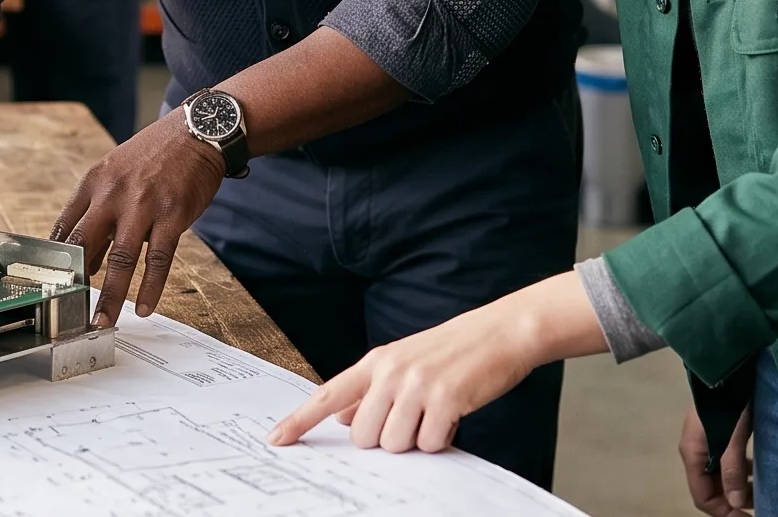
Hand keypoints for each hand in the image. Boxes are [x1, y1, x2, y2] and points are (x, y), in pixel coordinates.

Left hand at [52, 111, 225, 326]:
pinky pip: (158, 258)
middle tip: (70, 311)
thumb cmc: (154, 155)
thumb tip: (88, 258)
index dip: (57, 260)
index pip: (66, 227)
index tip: (53, 285)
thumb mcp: (116, 172)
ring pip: (121, 258)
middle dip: (76, 282)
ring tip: (104, 320)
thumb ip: (99, 211)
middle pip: (86, 245)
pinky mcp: (172, 215)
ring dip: (111, 295)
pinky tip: (145, 306)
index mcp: (94, 183)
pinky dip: (150, 287)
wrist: (195, 132)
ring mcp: (142, 205)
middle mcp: (113, 193)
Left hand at [268, 303, 538, 452]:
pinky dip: (442, 439)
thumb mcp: (405, 363)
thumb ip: (371, 391)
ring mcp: (417, 384)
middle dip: (386, 440)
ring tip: (435, 413)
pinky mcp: (444, 398)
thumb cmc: (454, 352)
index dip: (300, 419)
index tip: (276, 438)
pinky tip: (453, 415)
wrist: (501, 331)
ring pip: (394, 445)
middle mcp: (391, 371)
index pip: (328, 394)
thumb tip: (340, 417)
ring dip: (416, 440)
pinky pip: (429, 444)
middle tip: (412, 419)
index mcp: (376, 362)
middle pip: (363, 436)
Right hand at [680, 406, 753, 516]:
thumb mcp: (731, 437)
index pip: (703, 498)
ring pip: (719, 475)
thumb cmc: (728, 402)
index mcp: (692, 454)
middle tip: (761, 506)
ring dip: (738, 487)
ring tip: (763, 490)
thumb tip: (736, 502)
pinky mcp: (717, 432)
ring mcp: (705, 441)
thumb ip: (732, 470)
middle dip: (733, 501)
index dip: (725, 513)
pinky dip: (740, 471)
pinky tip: (758, 469)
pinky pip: (725, 461)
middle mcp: (695, 451)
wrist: (727, 364)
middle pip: (710, 488)